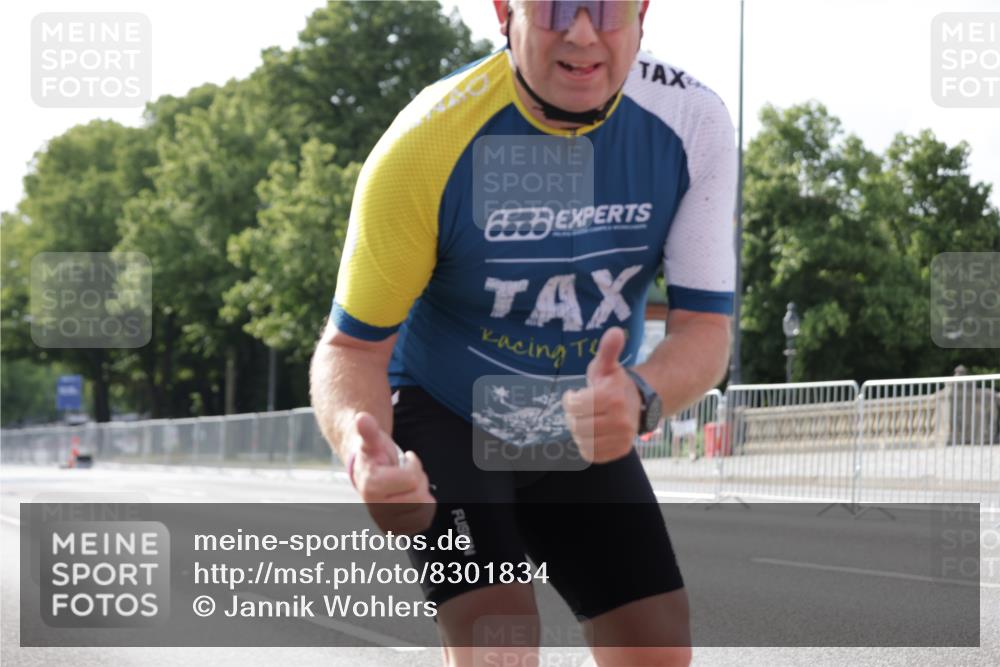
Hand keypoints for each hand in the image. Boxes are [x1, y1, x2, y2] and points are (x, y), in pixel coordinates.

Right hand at [352, 412, 435, 534]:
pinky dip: (425, 510)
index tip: (404, 460)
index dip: (413, 465)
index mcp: (372, 486)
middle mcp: (376, 508)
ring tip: (409, 486)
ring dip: (423, 495)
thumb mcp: (372, 440)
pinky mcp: (395, 530)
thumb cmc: (374, 455)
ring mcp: (386, 521)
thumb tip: (362, 418)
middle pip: (420, 496)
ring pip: (424, 511)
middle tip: (408, 473)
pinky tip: (414, 499)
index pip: (412, 479)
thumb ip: (368, 430)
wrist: (367, 474)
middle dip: (419, 480)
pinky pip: (423, 523)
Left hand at [562, 327, 641, 462]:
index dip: (570, 399)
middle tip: (581, 408)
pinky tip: (593, 432)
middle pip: (576, 425)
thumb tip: (616, 331)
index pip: (574, 405)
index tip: (576, 394)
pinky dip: (586, 445)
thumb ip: (608, 350)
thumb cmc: (614, 383)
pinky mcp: (620, 451)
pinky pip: (590, 454)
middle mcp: (621, 421)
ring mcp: (622, 438)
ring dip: (579, 430)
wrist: (637, 403)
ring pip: (582, 441)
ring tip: (587, 419)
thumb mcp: (607, 365)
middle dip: (574, 416)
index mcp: (613, 397)